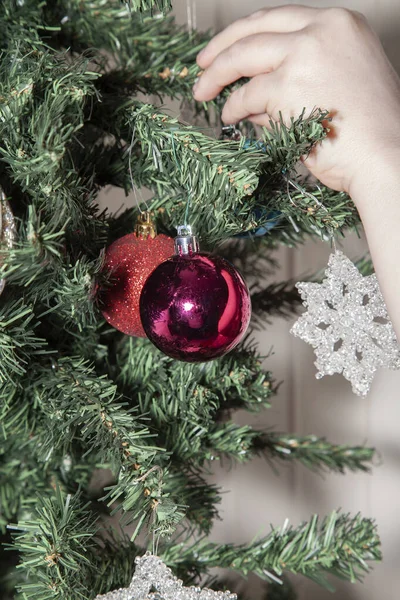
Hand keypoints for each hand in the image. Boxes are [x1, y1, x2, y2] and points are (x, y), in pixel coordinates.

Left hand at [193, 6, 399, 196]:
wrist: (385, 156)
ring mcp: (304, 54)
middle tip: (201, 66)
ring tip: (204, 93)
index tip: (225, 48)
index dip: (246, 33)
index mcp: (340, 24)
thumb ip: (295, 82)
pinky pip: (247, 94)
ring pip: (243, 56)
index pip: (280, 19)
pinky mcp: (287, 84)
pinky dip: (233, 106)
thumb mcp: (337, 87)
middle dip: (220, 49)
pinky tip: (230, 116)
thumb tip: (252, 95)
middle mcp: (323, 29)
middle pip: (255, 29)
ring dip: (217, 77)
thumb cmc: (368, 132)